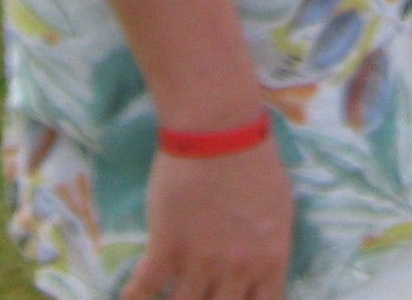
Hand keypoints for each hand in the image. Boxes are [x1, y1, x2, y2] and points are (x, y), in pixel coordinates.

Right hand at [122, 138, 293, 299]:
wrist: (219, 128)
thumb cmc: (254, 161)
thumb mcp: (279, 210)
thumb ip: (269, 249)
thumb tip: (262, 269)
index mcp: (269, 260)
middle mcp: (237, 270)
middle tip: (198, 296)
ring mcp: (201, 262)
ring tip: (170, 297)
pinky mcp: (166, 248)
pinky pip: (145, 290)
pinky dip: (136, 299)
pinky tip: (133, 298)